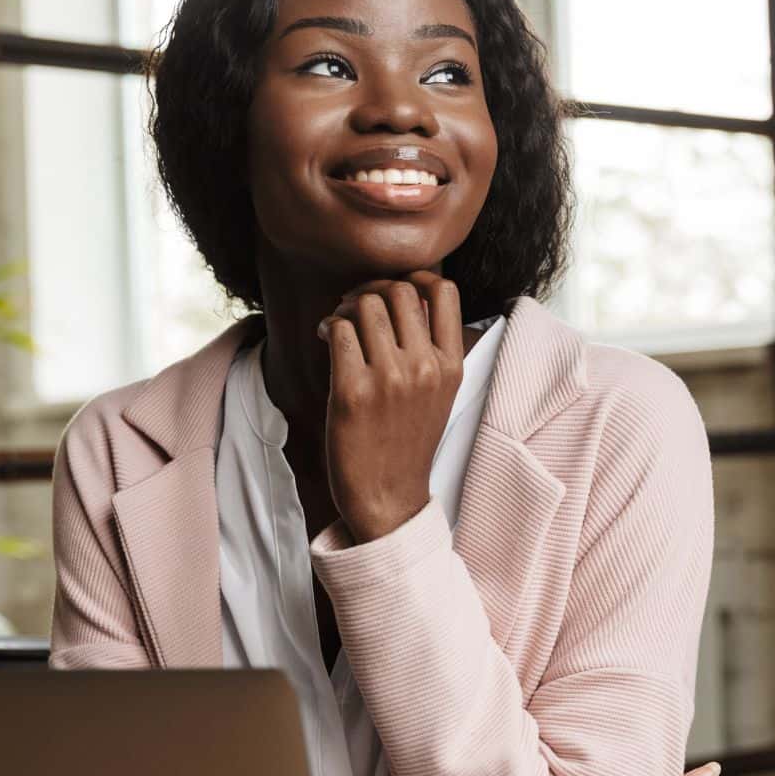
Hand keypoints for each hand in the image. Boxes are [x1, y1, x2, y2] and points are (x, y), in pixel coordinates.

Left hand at [315, 270, 463, 542]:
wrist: (388, 498)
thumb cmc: (406, 443)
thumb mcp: (438, 393)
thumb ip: (430, 348)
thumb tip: (402, 296)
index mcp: (451, 365)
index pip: (443, 290)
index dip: (413, 277)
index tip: (393, 289)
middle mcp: (425, 367)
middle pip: (398, 290)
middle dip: (371, 289)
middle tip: (354, 307)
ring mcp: (390, 379)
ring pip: (365, 305)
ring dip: (345, 307)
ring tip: (337, 325)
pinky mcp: (354, 391)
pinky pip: (338, 330)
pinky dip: (327, 326)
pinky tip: (324, 338)